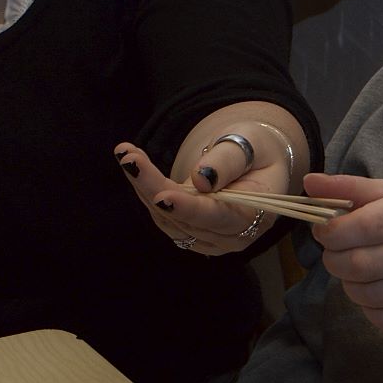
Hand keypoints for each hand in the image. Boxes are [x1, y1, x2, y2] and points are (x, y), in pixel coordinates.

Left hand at [113, 132, 285, 256]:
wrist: (253, 161)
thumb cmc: (255, 149)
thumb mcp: (249, 144)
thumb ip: (227, 161)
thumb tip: (200, 179)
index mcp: (254, 216)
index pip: (217, 217)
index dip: (189, 208)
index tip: (161, 196)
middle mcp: (231, 236)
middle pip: (185, 219)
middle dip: (153, 188)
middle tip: (129, 158)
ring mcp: (209, 238)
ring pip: (168, 220)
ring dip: (143, 187)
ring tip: (127, 154)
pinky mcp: (190, 231)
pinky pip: (163, 216)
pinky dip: (146, 190)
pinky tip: (134, 165)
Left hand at [306, 171, 382, 344]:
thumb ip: (351, 189)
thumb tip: (310, 183)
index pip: (369, 224)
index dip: (335, 232)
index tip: (322, 233)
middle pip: (366, 263)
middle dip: (336, 262)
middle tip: (333, 257)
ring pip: (374, 296)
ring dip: (351, 287)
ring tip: (354, 276)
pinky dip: (370, 310)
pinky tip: (374, 296)